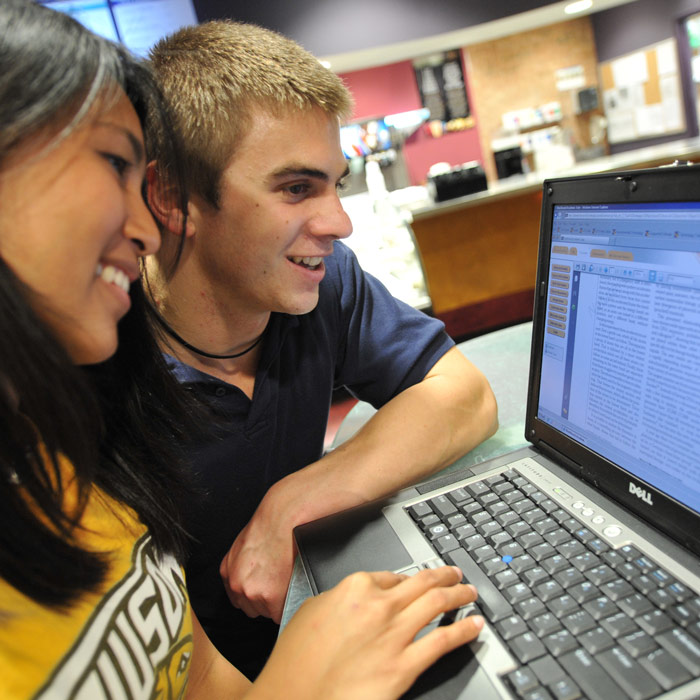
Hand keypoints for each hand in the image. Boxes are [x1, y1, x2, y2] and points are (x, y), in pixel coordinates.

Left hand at [219, 511, 293, 622]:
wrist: (282, 520)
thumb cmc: (269, 526)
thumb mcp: (244, 544)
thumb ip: (243, 564)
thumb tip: (254, 575)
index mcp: (228, 571)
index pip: (238, 598)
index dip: (253, 595)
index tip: (264, 591)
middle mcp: (237, 585)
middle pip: (251, 608)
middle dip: (265, 601)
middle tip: (278, 585)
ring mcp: (253, 593)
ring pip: (267, 612)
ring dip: (278, 602)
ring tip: (287, 582)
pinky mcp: (271, 598)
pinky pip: (281, 613)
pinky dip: (289, 605)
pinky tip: (293, 589)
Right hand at [249, 566, 483, 699]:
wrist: (293, 698)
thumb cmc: (295, 661)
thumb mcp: (312, 611)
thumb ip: (340, 599)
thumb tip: (357, 598)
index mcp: (355, 588)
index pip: (393, 575)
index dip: (411, 577)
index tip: (421, 578)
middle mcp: (378, 606)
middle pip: (423, 583)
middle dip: (445, 576)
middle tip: (456, 574)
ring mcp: (394, 635)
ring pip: (438, 604)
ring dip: (460, 595)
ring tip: (470, 594)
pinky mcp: (404, 666)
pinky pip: (444, 641)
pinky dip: (464, 630)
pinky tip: (474, 625)